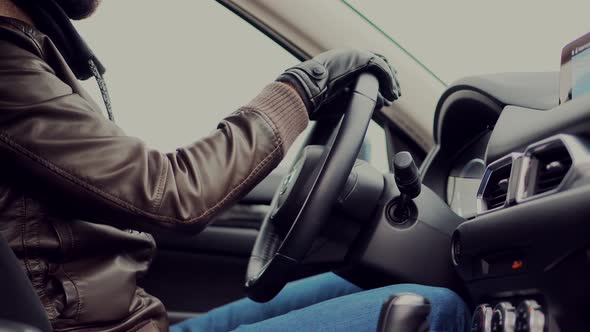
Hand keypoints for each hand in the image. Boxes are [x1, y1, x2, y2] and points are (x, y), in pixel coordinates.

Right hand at [277, 49, 399, 117]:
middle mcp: (348, 56)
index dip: (379, 77)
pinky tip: (391, 92)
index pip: (366, 66)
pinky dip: (388, 80)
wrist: (305, 90)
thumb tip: (378, 105)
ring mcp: (353, 55)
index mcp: (341, 63)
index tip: (386, 92)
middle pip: (377, 62)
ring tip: (394, 95)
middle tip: (394, 93)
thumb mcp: (341, 100)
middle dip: (388, 78)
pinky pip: (380, 67)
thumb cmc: (316, 100)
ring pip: (381, 64)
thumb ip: (358, 99)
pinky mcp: (359, 57)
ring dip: (390, 80)